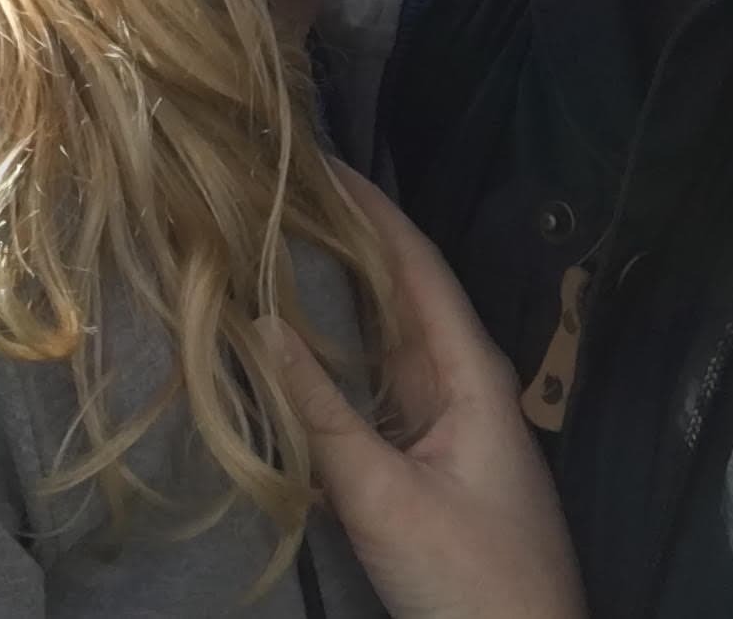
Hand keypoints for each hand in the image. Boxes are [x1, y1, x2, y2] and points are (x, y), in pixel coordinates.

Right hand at [267, 163, 584, 618]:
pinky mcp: (424, 463)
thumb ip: (321, 413)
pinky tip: (287, 345)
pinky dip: (330, 360)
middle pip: (396, 294)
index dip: (369, 206)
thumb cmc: (471, 579)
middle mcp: (461, 384)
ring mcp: (444, 426)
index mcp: (472, 373)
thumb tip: (260, 320)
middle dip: (340, 241)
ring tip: (265, 249)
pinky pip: (372, 392)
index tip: (316, 156)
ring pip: (380, 344)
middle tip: (270, 194)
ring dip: (331, 298)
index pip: (416, 263)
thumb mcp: (385, 496)